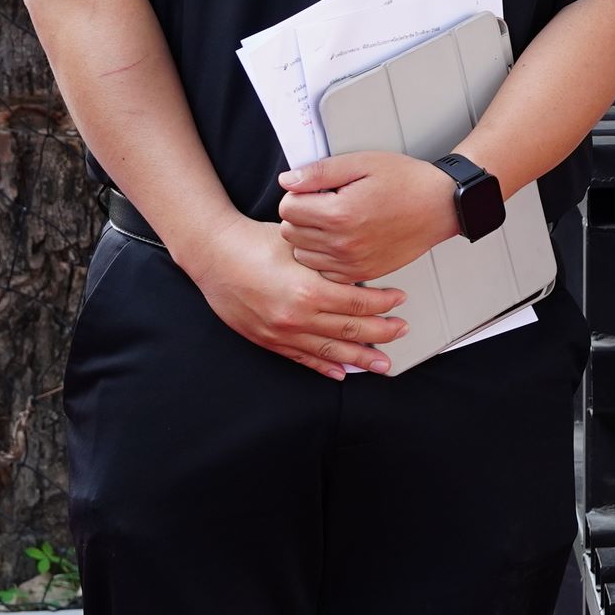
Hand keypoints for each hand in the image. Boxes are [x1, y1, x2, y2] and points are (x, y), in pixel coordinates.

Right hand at [184, 213, 407, 379]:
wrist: (214, 254)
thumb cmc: (254, 242)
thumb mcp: (300, 245)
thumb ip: (330, 264)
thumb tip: (362, 277)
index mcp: (308, 291)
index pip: (358, 303)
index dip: (384, 303)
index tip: (399, 300)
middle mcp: (296, 317)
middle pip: (350, 331)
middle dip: (381, 332)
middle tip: (401, 330)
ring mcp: (282, 333)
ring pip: (330, 352)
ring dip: (360, 358)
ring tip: (382, 364)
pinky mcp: (268, 340)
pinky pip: (302, 358)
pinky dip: (324, 366)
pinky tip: (341, 372)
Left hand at [277, 152, 460, 283]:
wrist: (441, 206)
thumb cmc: (407, 182)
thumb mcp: (362, 163)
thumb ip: (320, 171)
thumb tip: (288, 180)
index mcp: (339, 213)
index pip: (287, 208)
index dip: (297, 194)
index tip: (313, 190)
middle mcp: (343, 242)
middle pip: (290, 232)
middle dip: (300, 216)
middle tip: (323, 203)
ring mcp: (351, 262)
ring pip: (302, 254)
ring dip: (309, 238)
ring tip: (332, 221)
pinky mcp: (361, 273)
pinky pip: (323, 270)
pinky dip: (325, 257)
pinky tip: (340, 240)